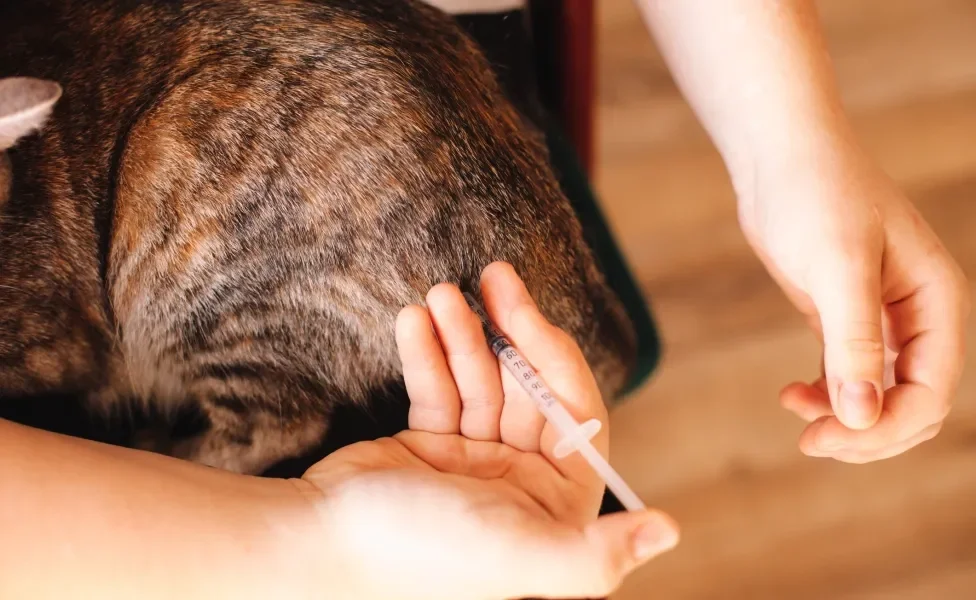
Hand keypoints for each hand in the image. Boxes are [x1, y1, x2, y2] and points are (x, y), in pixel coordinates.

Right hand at [296, 262, 677, 599]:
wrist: (321, 549)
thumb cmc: (423, 555)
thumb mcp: (521, 555)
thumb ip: (598, 553)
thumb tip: (670, 529)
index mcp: (553, 507)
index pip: (575, 413)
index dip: (556, 358)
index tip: (526, 314)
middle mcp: (517, 482)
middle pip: (527, 387)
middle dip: (508, 331)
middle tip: (493, 275)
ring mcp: (471, 461)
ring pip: (480, 380)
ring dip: (462, 333)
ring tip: (442, 293)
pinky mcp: (426, 445)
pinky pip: (437, 389)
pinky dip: (426, 354)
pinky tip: (413, 320)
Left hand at [737, 143, 969, 462]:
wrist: (782, 158)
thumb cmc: (817, 195)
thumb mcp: (838, 265)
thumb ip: (854, 340)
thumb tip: (863, 414)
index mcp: (938, 303)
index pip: (931, 393)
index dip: (885, 428)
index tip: (825, 437)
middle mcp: (919, 316)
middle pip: (910, 403)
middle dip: (865, 432)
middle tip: (808, 440)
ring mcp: (882, 319)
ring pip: (879, 396)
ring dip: (844, 419)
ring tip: (796, 414)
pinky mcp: (844, 316)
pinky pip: (848, 375)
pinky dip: (825, 395)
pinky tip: (792, 395)